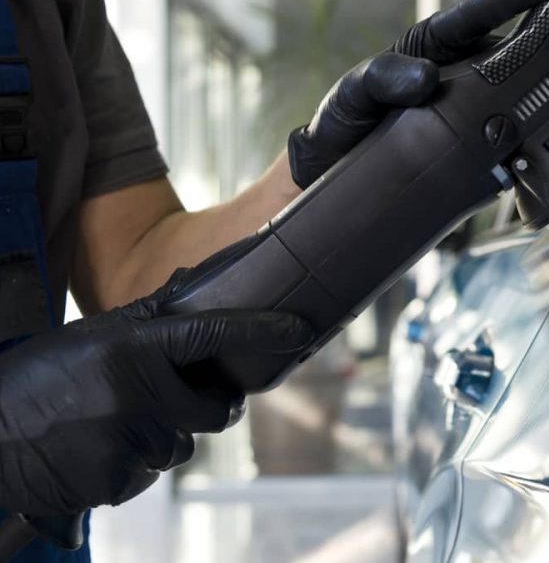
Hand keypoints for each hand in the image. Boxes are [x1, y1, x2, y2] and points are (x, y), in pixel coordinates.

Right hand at [0, 289, 311, 515]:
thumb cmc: (35, 381)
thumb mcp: (90, 337)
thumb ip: (146, 318)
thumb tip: (195, 282)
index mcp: (132, 347)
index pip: (213, 333)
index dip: (262, 330)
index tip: (299, 329)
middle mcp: (137, 391)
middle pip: (215, 412)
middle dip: (211, 410)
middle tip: (190, 402)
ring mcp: (127, 439)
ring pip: (179, 449)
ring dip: (159, 441)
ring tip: (112, 427)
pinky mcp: (113, 480)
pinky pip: (146, 479)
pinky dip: (128, 470)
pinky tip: (95, 453)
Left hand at [287, 0, 548, 188]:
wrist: (343, 182)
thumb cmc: (345, 127)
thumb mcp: (353, 95)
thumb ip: (381, 78)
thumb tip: (426, 78)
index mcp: (437, 51)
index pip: (475, 17)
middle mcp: (468, 77)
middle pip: (525, 50)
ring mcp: (484, 113)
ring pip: (539, 91)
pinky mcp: (492, 152)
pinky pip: (531, 140)